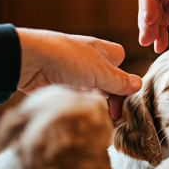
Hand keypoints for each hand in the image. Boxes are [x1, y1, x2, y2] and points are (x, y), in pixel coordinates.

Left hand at [16, 28, 141, 120]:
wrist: (30, 61)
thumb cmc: (68, 59)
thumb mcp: (100, 72)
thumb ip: (120, 82)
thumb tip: (139, 85)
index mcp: (102, 50)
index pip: (121, 61)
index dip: (124, 78)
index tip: (124, 98)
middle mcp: (90, 59)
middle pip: (108, 78)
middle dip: (113, 96)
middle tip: (115, 115)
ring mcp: (75, 72)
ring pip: (94, 89)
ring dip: (99, 102)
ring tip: (102, 117)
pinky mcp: (62, 83)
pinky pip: (79, 95)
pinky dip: (84, 103)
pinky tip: (85, 111)